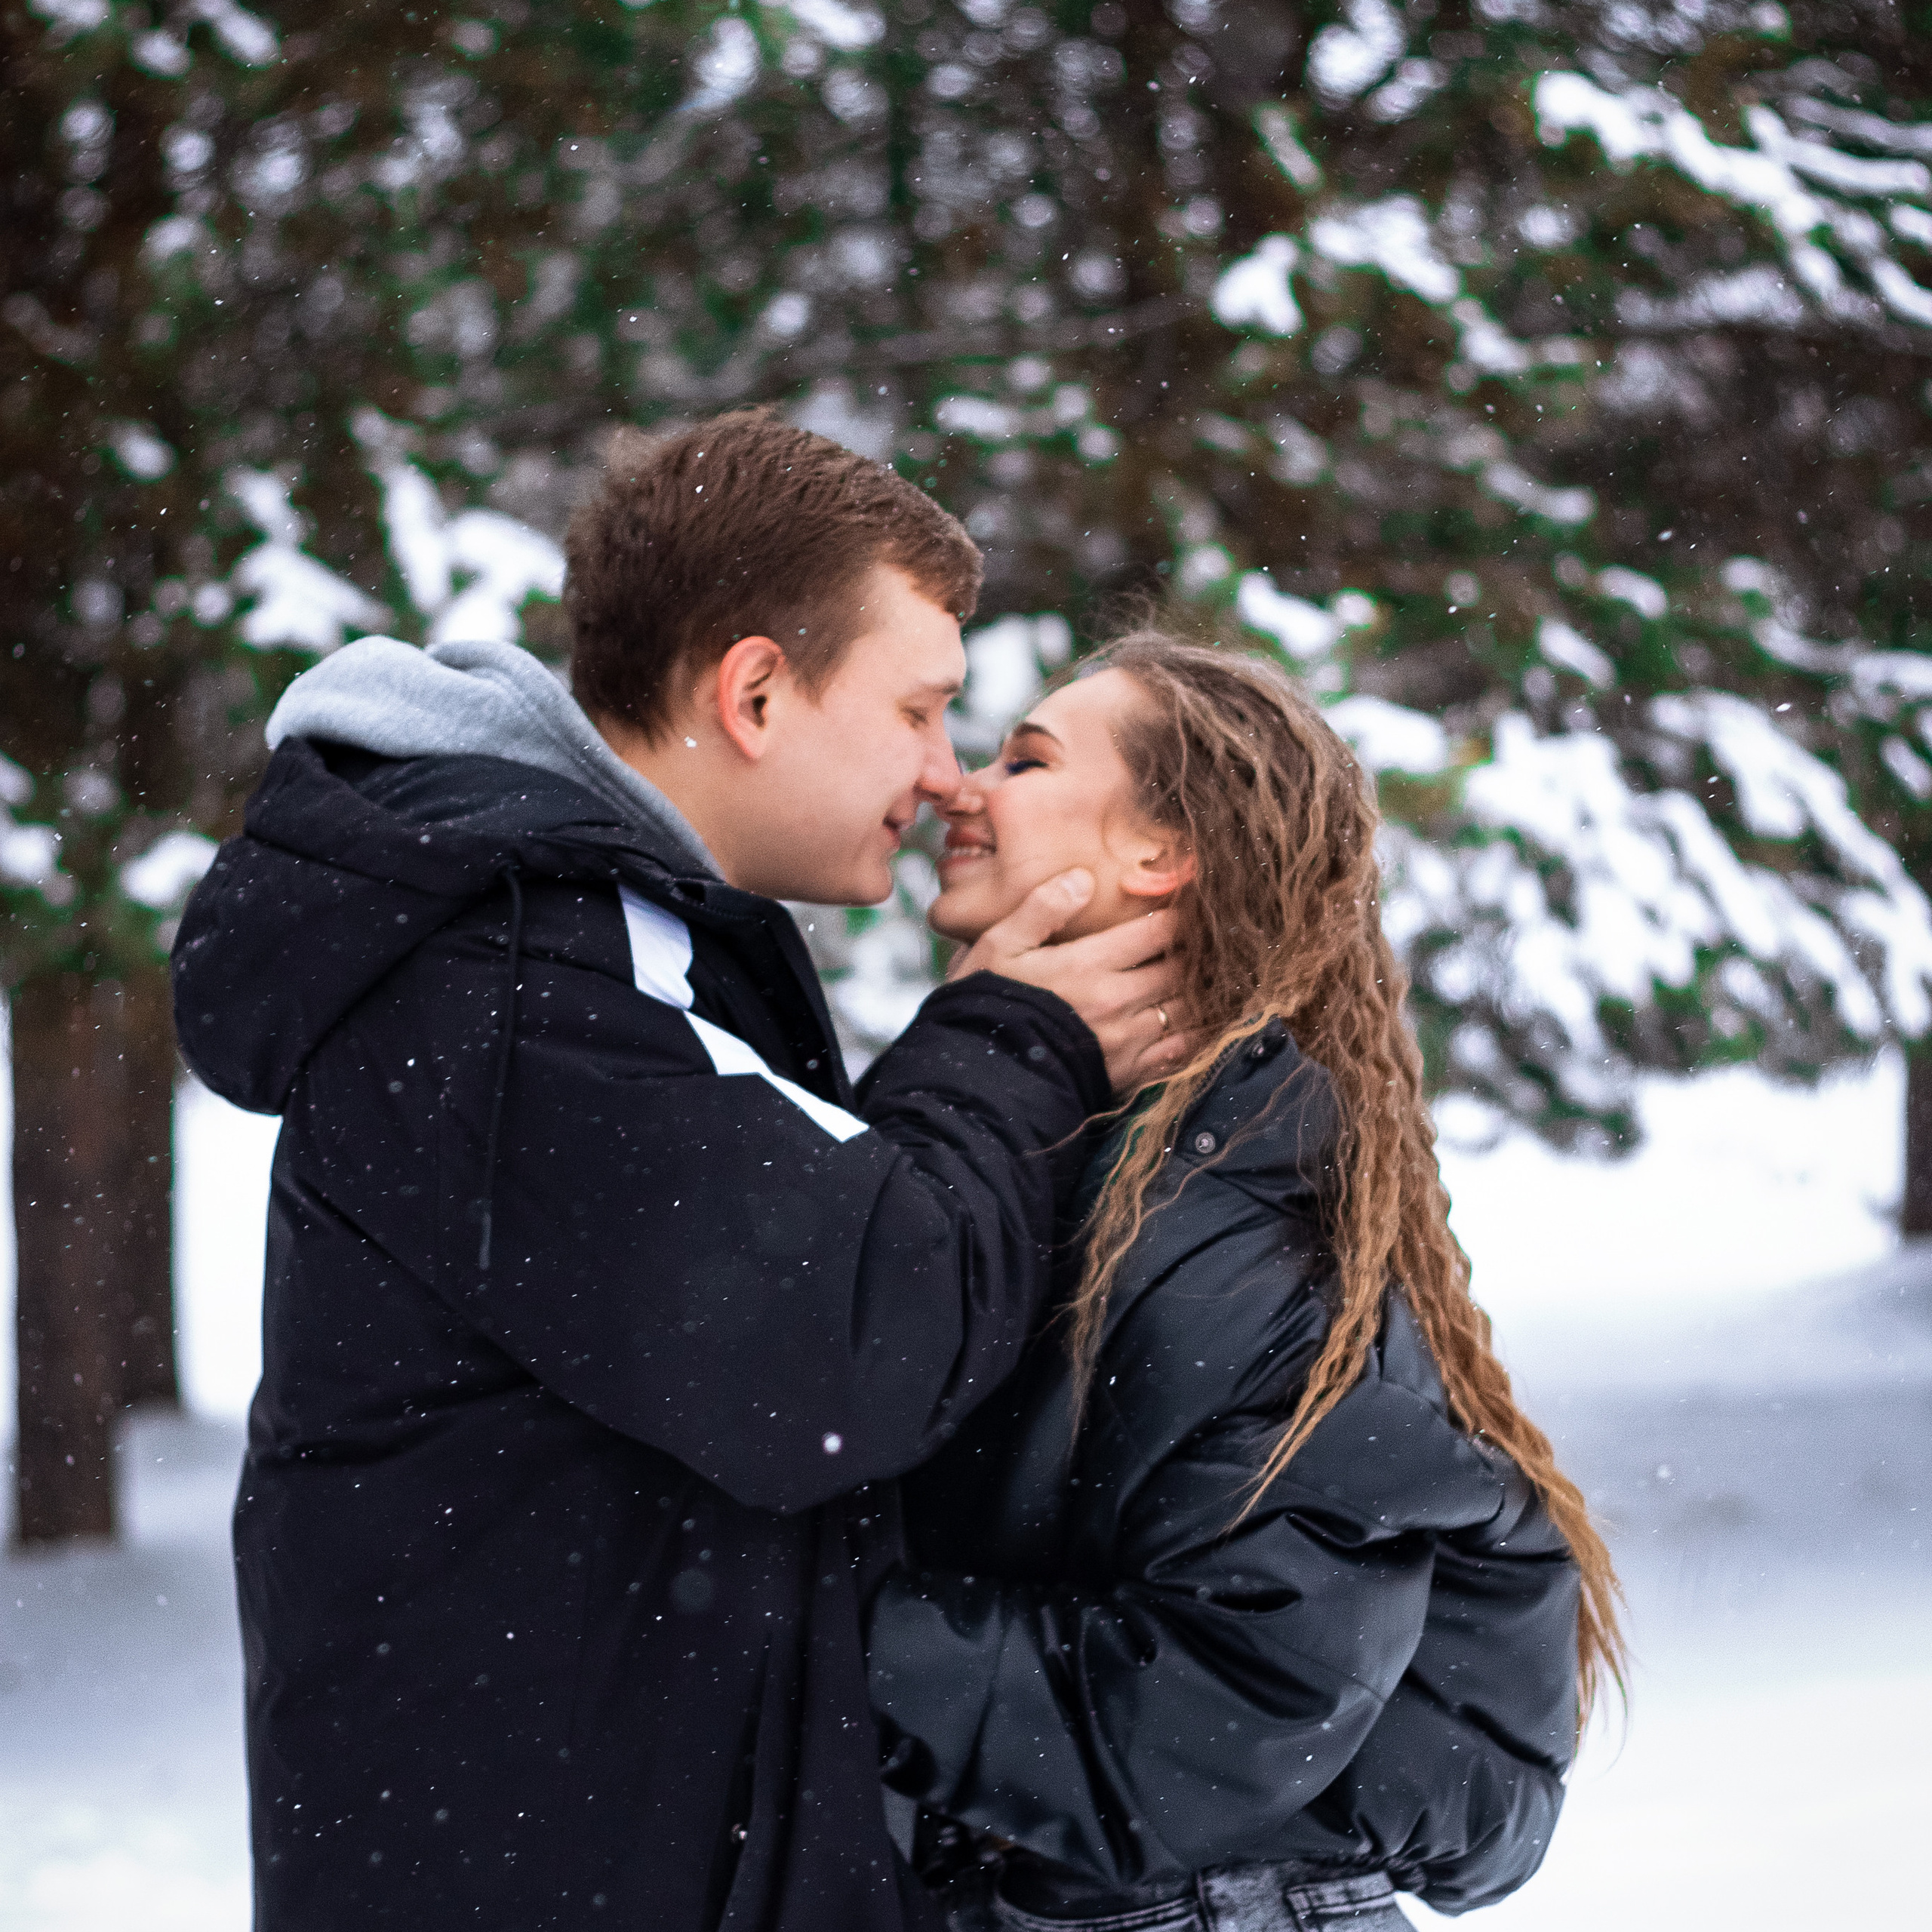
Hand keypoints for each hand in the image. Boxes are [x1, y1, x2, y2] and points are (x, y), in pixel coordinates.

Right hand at [948, 869, 1204, 1094]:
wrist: (983, 1078)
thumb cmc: (987, 1003)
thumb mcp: (999, 946)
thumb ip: (1041, 908)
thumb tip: (1083, 878)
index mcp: (1088, 964)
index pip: (1157, 932)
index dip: (1180, 916)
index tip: (1189, 908)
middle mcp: (1115, 1001)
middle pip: (1179, 968)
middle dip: (1194, 952)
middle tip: (1202, 941)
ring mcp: (1126, 1040)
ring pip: (1185, 1009)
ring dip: (1198, 991)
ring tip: (1204, 977)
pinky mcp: (1128, 1073)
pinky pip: (1178, 1051)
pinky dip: (1194, 1034)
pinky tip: (1195, 1022)